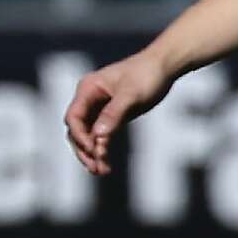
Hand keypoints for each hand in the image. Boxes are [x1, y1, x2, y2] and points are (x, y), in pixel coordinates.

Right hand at [65, 49, 174, 175]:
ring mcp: (98, 107)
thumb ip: (113, 114)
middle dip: (83, 150)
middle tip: (95, 169)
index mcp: (88, 89)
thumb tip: (98, 137)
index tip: (95, 151)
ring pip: (86, 134)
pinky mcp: (110, 115)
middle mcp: (89, 99)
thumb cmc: (147, 75)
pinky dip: (102, 149)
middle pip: (76, 129)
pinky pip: (100, 135)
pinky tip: (106, 163)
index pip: (73, 117)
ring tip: (101, 171)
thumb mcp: (132, 95)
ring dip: (91, 153)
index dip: (80, 136)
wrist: (163, 66)